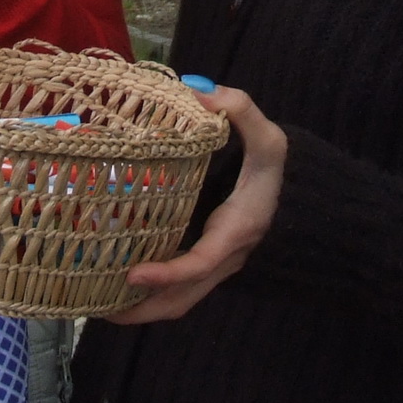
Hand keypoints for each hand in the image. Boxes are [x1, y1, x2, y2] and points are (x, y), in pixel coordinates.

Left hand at [107, 85, 284, 324]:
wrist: (305, 205)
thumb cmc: (282, 174)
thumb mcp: (270, 139)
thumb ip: (241, 110)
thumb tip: (198, 92)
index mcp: (234, 232)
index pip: (200, 264)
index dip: (167, 274)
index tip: (133, 273)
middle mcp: (223, 259)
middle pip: (181, 301)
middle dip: (140, 310)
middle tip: (97, 308)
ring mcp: (215, 268)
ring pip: (177, 303)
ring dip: (139, 310)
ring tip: (97, 305)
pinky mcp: (208, 266)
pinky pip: (177, 292)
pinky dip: (148, 296)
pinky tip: (116, 285)